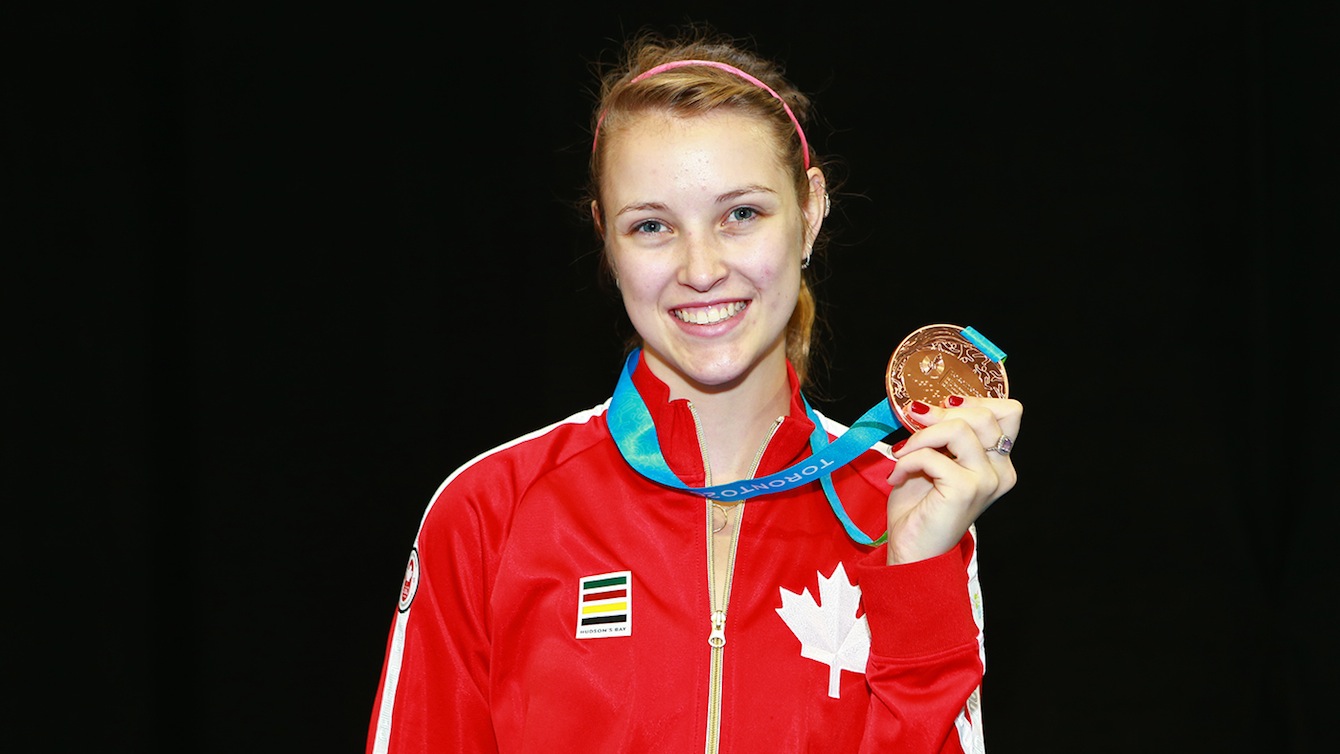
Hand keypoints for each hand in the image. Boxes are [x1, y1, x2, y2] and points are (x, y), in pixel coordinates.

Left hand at [884, 395, 1022, 564]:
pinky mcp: (966, 490)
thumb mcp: (934, 460)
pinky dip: (908, 460)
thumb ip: (941, 434)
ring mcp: (986, 480)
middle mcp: (1000, 471)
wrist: (912, 551)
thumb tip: (925, 406)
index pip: (1008, 411)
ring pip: (959, 428)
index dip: (972, 400)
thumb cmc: (920, 508)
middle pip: (984, 414)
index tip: (940, 408)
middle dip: (941, 413)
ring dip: (921, 436)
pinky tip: (897, 476)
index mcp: (998, 462)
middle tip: (914, 424)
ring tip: (902, 453)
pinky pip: (933, 455)